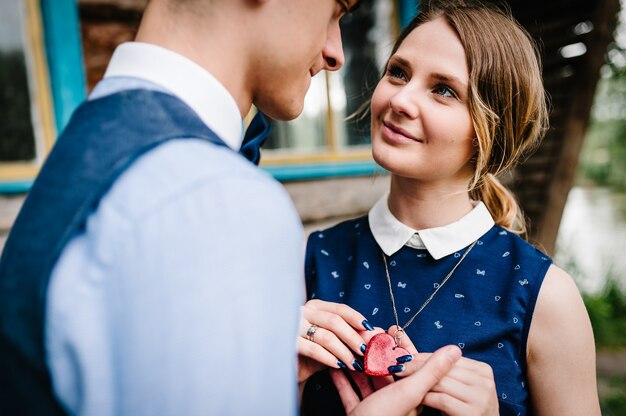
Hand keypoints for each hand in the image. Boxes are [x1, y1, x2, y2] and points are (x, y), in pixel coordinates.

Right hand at [297, 299, 378, 383]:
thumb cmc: (315, 354)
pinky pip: (313, 349)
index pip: (340, 309)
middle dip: (353, 338)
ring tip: (355, 364)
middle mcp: (304, 312)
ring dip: (344, 352)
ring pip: (326, 336)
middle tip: (366, 352)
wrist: (293, 370)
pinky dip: (328, 358)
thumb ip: (354, 336)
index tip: (371, 330)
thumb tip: (379, 332)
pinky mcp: (289, 342)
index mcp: (316, 307)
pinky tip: (339, 365)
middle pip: (335, 321)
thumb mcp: (336, 343)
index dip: (357, 319)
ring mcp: (294, 326)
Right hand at [330, 345, 461, 415]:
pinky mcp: (356, 414)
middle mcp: (393, 402)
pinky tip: (335, 365)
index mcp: (409, 396)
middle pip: (384, 370)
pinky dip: (342, 379)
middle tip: (367, 332)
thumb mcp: (409, 392)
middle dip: (374, 350)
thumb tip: (456, 349)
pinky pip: (349, 392)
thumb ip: (431, 370)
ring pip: (365, 379)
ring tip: (349, 343)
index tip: (393, 328)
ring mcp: (373, 409)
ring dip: (357, 362)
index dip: (400, 346)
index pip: (407, 365)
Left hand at [390, 331, 497, 415]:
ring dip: (419, 382)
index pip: (448, 357)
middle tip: (398, 368)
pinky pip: (443, 400)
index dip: (423, 357)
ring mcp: (482, 397)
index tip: (404, 358)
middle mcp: (486, 381)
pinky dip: (426, 398)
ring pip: (442, 382)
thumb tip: (408, 340)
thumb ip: (439, 366)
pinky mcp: (473, 413)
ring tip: (403, 382)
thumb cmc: (461, 409)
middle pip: (444, 368)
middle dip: (418, 367)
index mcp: (482, 370)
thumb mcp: (454, 385)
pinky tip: (416, 399)